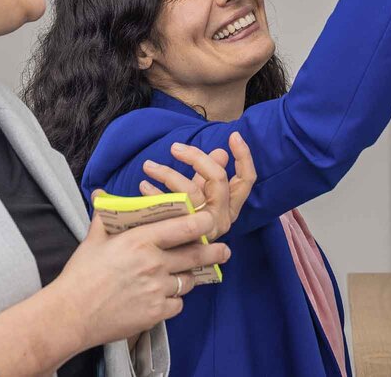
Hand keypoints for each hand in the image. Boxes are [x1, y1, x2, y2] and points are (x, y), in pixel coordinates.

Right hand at [49, 206, 230, 349]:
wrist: (71, 314)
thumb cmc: (81, 275)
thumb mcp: (93, 240)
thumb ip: (105, 215)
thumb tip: (101, 193)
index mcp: (140, 241)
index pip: (184, 227)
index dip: (202, 222)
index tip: (210, 220)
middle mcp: (154, 264)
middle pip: (197, 255)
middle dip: (215, 252)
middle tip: (223, 250)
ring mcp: (157, 290)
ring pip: (188, 280)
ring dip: (188, 276)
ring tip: (183, 274)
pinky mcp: (157, 313)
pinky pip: (178, 304)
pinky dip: (174, 300)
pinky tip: (161, 297)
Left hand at [138, 131, 256, 239]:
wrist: (170, 254)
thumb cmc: (188, 218)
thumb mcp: (202, 195)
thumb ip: (209, 175)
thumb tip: (220, 151)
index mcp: (231, 206)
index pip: (246, 180)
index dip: (243, 157)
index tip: (234, 136)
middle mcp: (222, 217)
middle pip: (218, 178)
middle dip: (196, 158)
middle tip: (174, 147)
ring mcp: (205, 226)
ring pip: (191, 191)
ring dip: (168, 173)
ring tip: (148, 165)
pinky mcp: (185, 234)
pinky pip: (171, 207)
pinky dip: (155, 193)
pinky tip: (143, 185)